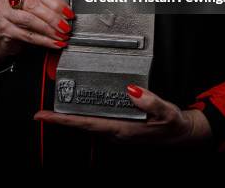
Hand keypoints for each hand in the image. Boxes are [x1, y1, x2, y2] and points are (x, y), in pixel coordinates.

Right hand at [0, 0, 74, 62]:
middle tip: (65, 26)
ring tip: (60, 35)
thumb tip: (66, 11)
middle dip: (53, 17)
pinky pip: (27, 35)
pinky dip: (43, 40)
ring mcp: (3, 12)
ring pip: (30, 20)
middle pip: (33, 5)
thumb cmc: (20, 15)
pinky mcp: (4, 29)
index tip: (68, 13)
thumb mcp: (32, 4)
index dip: (56, 3)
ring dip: (49, 29)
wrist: (2, 34)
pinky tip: (53, 42)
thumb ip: (46, 4)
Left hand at [34, 85, 212, 147]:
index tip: (44, 117)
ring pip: (88, 124)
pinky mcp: (120, 126)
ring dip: (71, 118)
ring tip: (55, 109)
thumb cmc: (173, 125)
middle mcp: (116, 132)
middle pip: (82, 126)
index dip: (64, 121)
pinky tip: (80, 107)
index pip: (87, 124)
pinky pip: (97, 121)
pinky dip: (84, 115)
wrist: (183, 134)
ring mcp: (117, 130)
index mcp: (122, 129)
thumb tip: (132, 90)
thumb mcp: (166, 112)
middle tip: (42, 113)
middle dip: (61, 120)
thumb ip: (150, 101)